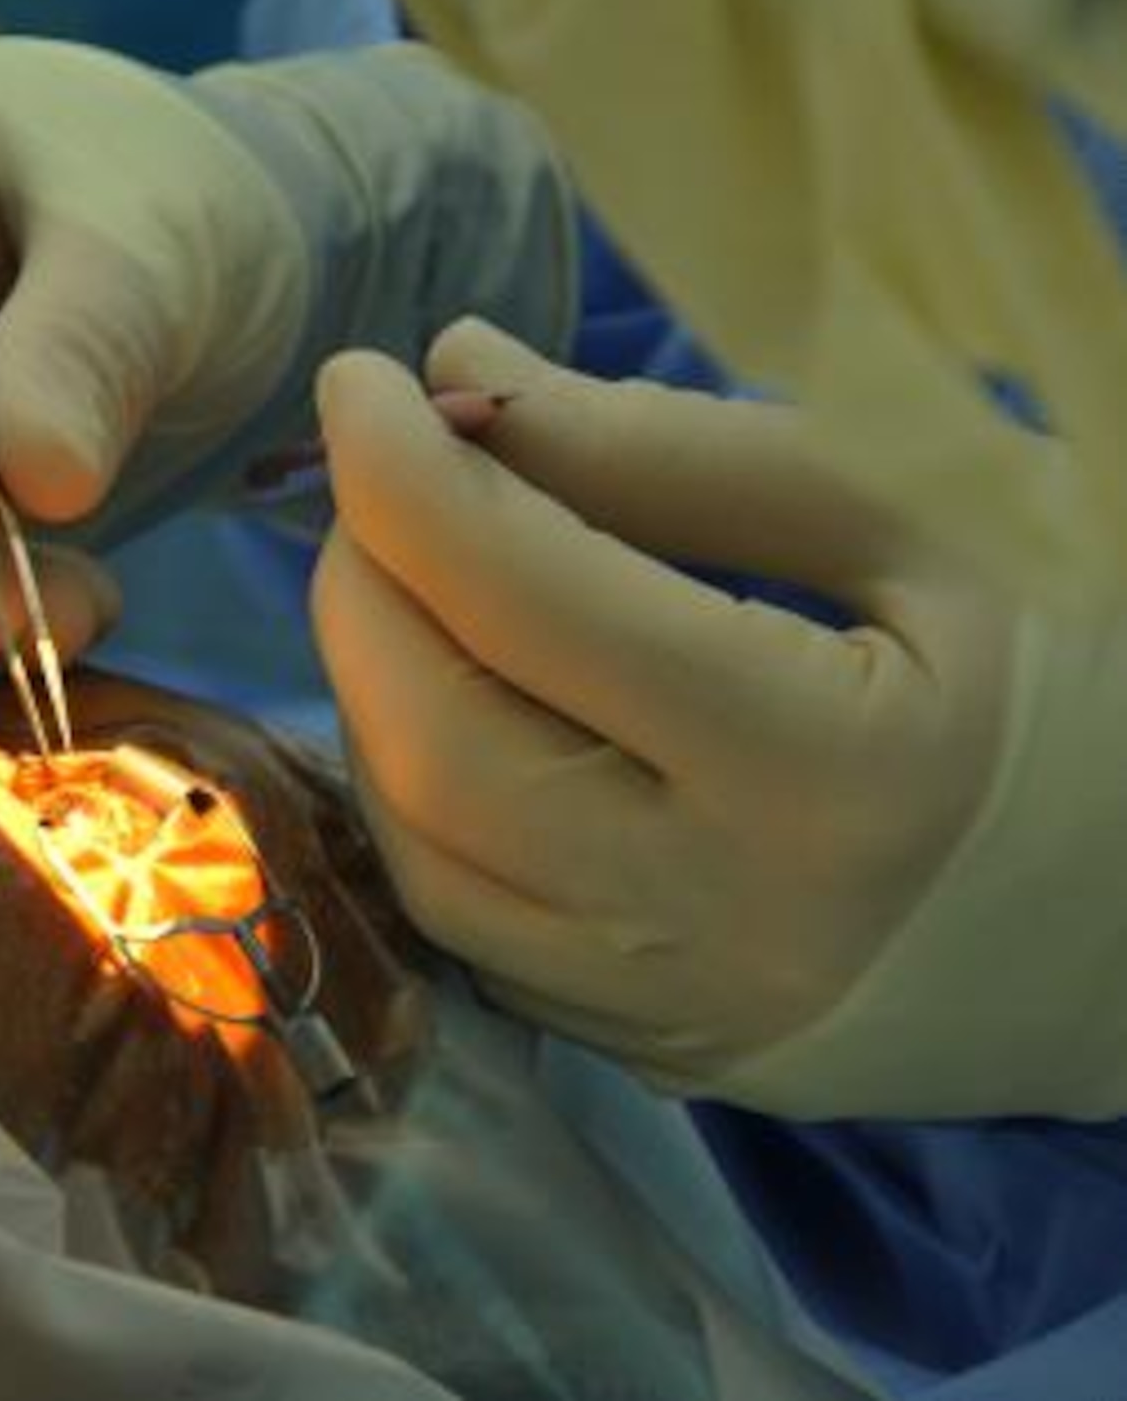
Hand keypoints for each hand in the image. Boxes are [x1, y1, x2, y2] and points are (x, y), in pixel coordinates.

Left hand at [313, 319, 1126, 1117]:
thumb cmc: (1082, 680)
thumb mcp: (927, 521)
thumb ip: (681, 450)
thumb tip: (461, 367)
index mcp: (823, 763)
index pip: (530, 600)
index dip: (408, 473)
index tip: (360, 375)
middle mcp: (719, 915)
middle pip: (436, 739)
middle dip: (363, 580)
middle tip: (381, 472)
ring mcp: (671, 1008)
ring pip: (419, 845)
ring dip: (372, 686)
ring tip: (418, 574)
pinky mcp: (647, 1048)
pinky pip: (458, 921)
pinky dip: (418, 790)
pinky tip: (456, 698)